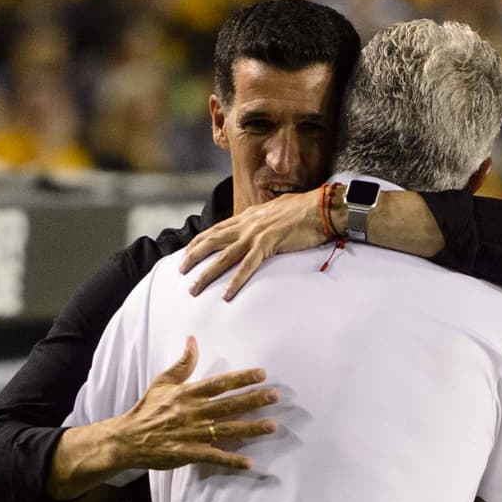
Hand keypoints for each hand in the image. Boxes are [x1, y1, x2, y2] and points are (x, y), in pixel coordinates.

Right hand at [102, 336, 277, 471]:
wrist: (126, 439)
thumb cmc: (147, 409)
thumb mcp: (162, 382)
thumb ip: (182, 364)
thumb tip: (193, 340)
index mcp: (186, 394)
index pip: (218, 383)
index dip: (241, 378)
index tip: (261, 373)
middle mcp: (191, 412)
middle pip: (227, 405)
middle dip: (253, 400)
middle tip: (275, 396)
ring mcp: (190, 434)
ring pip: (226, 430)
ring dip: (250, 428)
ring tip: (272, 426)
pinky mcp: (187, 453)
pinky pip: (213, 457)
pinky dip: (231, 461)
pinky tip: (250, 463)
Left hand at [180, 190, 329, 299]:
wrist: (321, 207)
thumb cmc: (304, 209)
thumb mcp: (276, 211)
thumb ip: (262, 220)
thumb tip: (258, 226)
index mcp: (248, 216)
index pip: (216, 229)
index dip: (199, 241)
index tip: (186, 252)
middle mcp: (247, 224)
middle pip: (212, 242)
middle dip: (193, 256)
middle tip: (180, 270)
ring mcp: (255, 234)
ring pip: (223, 257)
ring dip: (206, 274)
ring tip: (193, 288)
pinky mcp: (268, 245)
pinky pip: (247, 266)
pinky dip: (235, 281)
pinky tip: (226, 294)